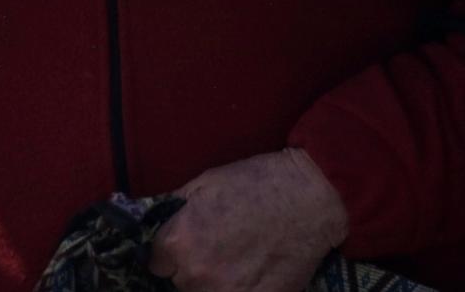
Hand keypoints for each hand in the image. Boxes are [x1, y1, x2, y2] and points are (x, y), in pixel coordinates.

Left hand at [149, 149, 349, 291]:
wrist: (308, 198)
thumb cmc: (256, 183)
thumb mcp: (203, 184)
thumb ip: (175, 211)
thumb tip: (160, 225)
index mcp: (179, 242)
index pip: (156, 263)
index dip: (169, 253)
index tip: (183, 246)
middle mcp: (197, 274)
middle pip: (181, 282)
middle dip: (192, 267)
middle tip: (215, 249)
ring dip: (214, 283)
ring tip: (234, 262)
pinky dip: (240, 289)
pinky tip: (251, 273)